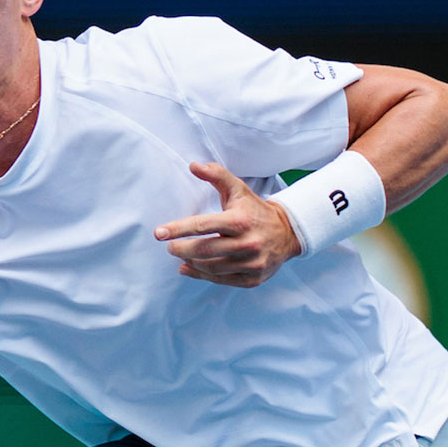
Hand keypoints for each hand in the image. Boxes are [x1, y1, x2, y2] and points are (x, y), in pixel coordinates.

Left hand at [155, 162, 301, 288]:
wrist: (288, 233)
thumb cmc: (255, 210)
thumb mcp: (238, 190)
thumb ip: (216, 175)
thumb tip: (193, 166)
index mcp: (240, 221)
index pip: (203, 225)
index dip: (178, 229)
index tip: (159, 233)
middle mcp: (247, 244)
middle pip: (204, 250)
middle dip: (181, 249)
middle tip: (170, 247)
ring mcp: (251, 264)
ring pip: (211, 268)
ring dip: (191, 262)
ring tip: (181, 255)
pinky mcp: (252, 279)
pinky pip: (221, 280)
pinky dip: (201, 276)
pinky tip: (188, 268)